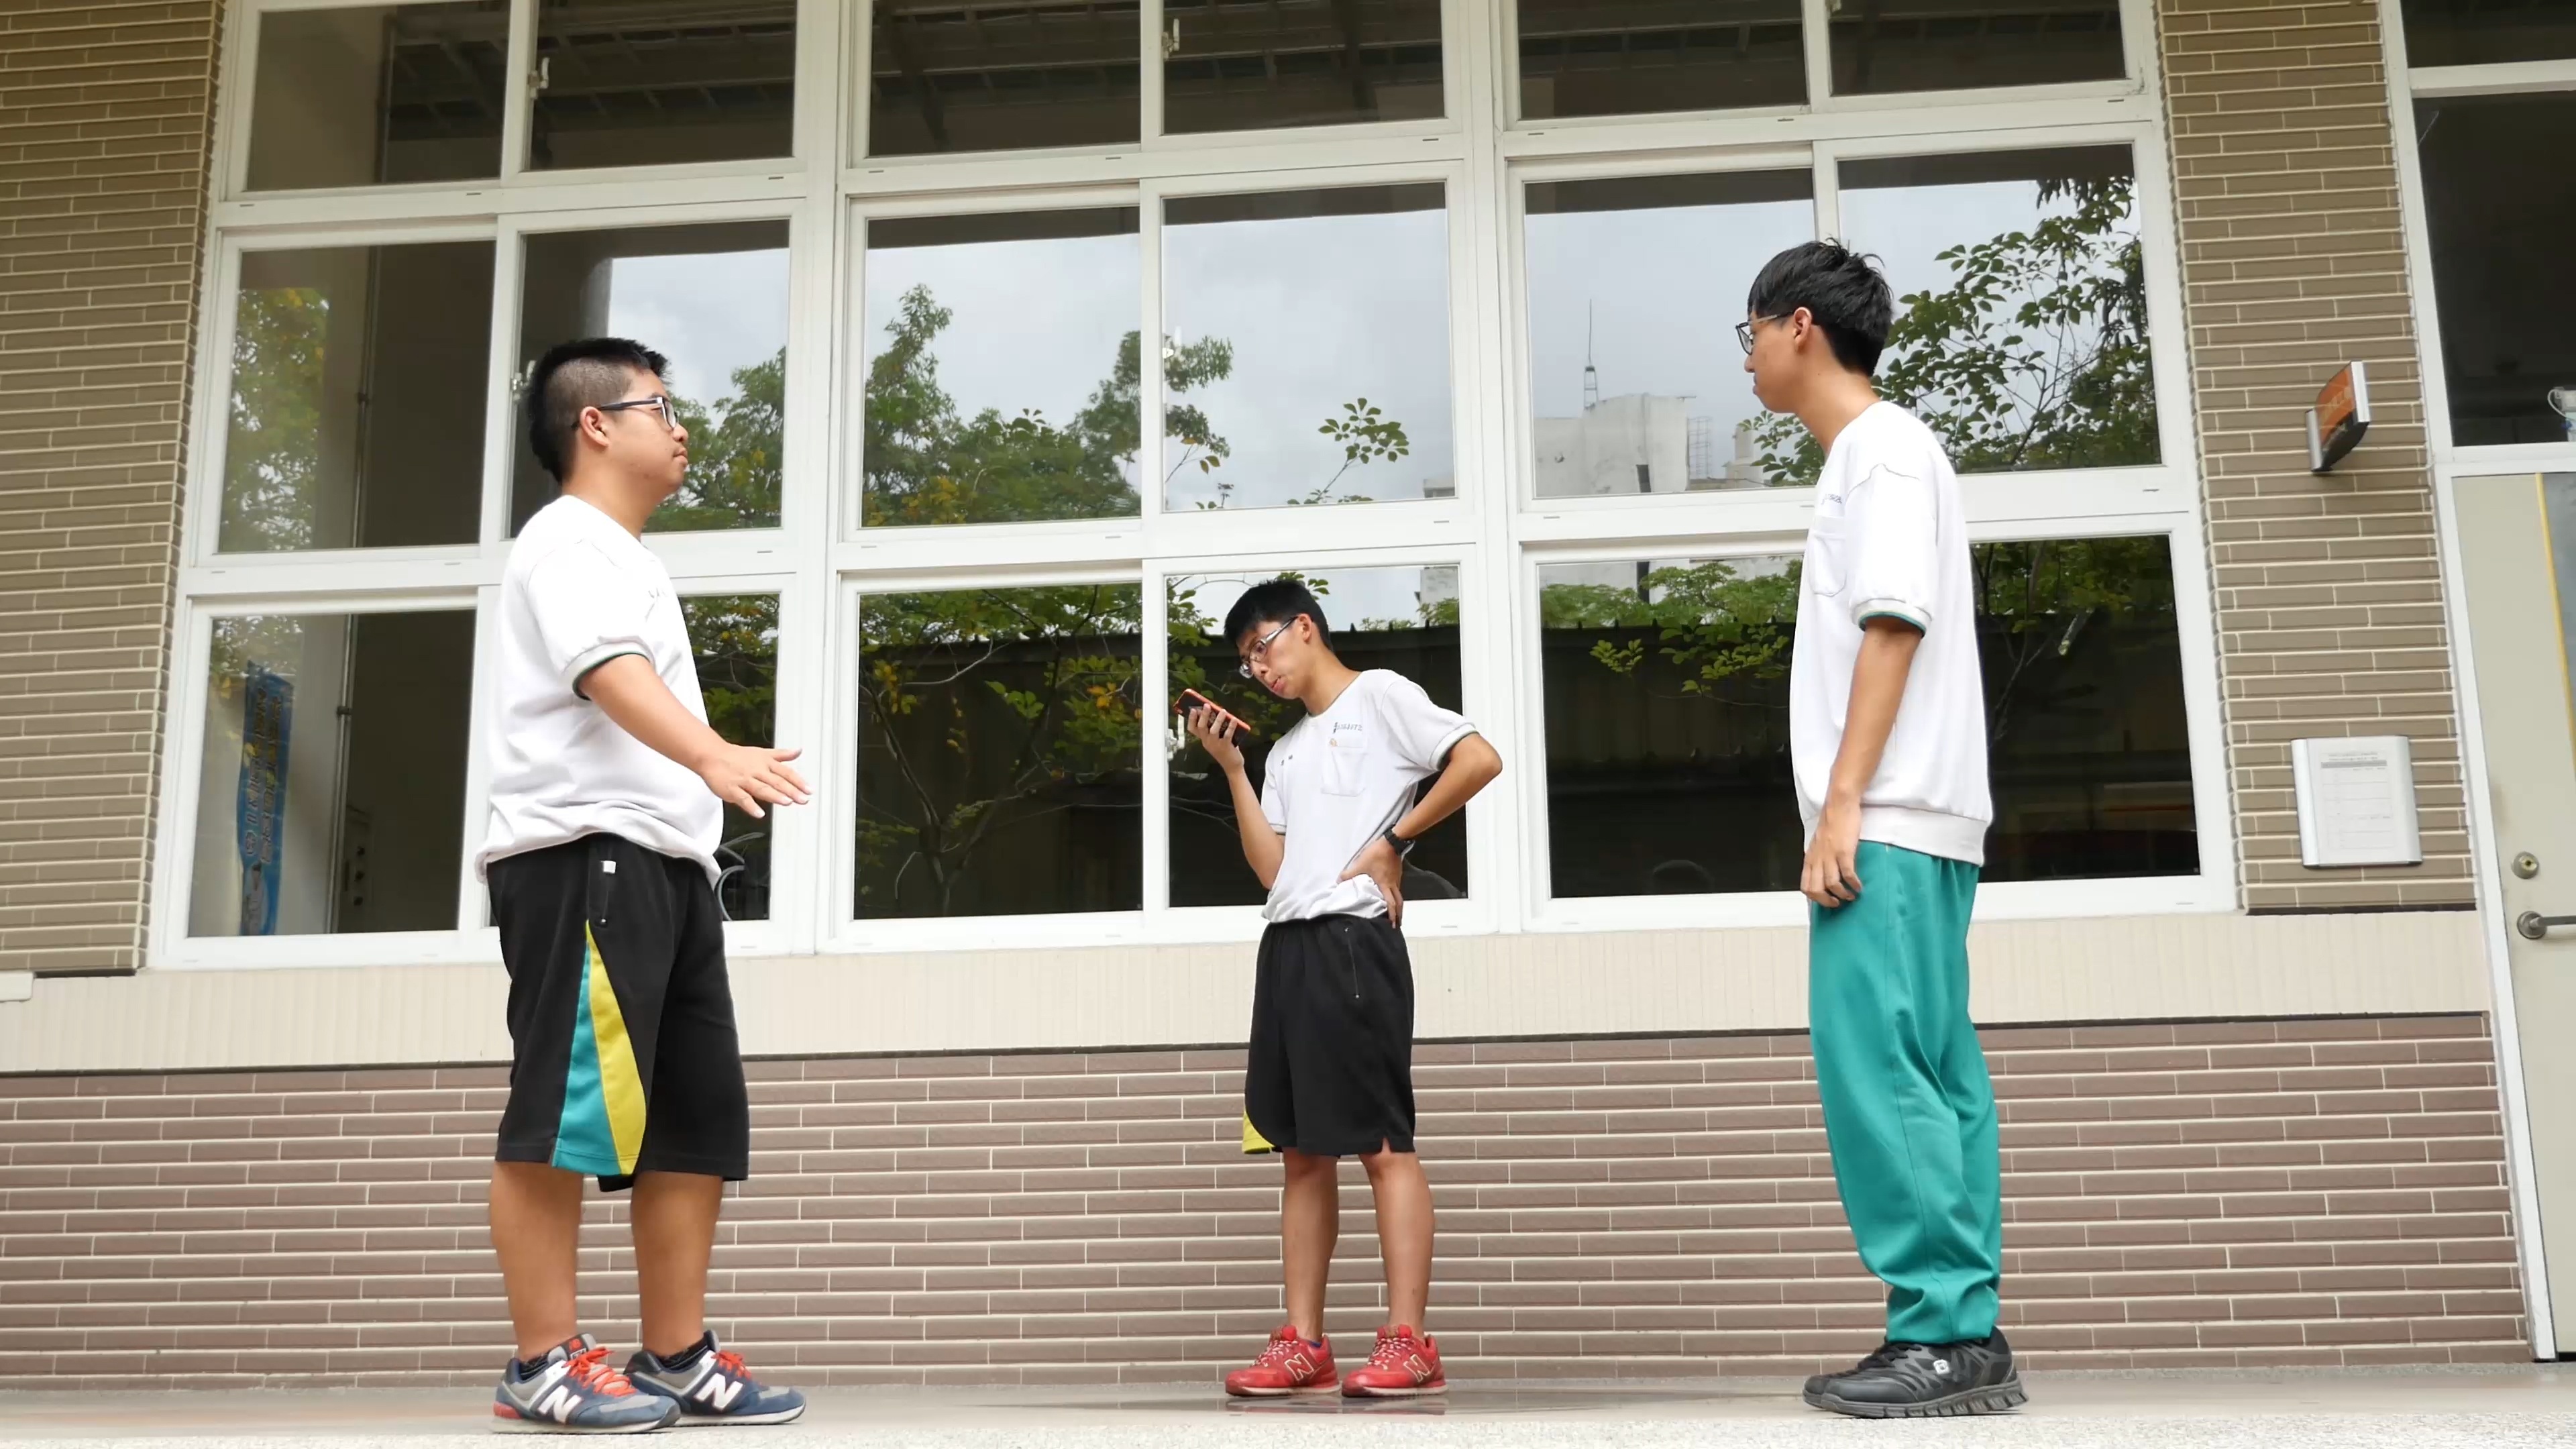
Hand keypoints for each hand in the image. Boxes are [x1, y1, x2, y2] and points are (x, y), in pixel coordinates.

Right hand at [695, 743, 809, 818]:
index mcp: (765, 763)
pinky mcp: (732, 789)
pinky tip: (760, 813)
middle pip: (776, 781)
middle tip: (803, 799)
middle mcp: (756, 771)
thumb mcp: (762, 753)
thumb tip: (799, 751)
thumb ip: (782, 755)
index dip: (798, 781)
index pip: (785, 772)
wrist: (712, 756)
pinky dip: (751, 806)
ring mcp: (744, 780)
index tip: (809, 790)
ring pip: (761, 788)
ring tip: (787, 802)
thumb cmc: (738, 756)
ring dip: (775, 795)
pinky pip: (742, 798)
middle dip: (791, 790)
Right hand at [1184, 704, 1246, 773]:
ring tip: (1223, 711)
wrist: (1232, 766)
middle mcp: (1207, 741)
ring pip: (1213, 730)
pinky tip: (1234, 719)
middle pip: (1201, 727)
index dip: (1191, 719)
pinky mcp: (1225, 746)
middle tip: (1207, 705)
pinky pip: (1227, 734)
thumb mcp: (1216, 740)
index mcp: (1204, 739)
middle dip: (1203, 715)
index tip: (1193, 709)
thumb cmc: (1224, 750)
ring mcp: (1216, 744)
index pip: (1192, 729)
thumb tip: (1218, 712)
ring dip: (1218, 719)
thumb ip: (1215, 729)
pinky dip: (1231, 726)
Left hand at [1339, 835, 1405, 928]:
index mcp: (1385, 885)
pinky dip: (1395, 894)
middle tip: (1398, 923)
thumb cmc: (1377, 854)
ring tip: (1395, 911)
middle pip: (1399, 902)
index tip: (1393, 924)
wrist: (1391, 842)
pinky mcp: (1397, 872)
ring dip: (1398, 904)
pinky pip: (1397, 887)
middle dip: (1399, 914)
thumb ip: (1350, 874)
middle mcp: (1393, 884)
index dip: (1392, 915)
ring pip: (1399, 894)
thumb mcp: (1361, 864)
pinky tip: (1391, 893)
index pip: (1391, 903)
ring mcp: (1396, 878)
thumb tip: (1339, 880)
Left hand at [1801, 800, 1861, 907]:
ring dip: (1842, 894)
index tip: (1826, 900)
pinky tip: (1859, 886)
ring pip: (1830, 884)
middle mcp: (1817, 858)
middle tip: (1838, 903)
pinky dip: (1853, 884)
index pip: (1805, 885)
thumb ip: (1818, 857)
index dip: (1814, 897)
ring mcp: (1830, 855)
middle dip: (1826, 901)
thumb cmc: (1832, 822)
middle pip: (1815, 889)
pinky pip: (1847, 874)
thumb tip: (1821, 871)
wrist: (1839, 804)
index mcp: (1810, 857)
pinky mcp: (1844, 851)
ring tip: (1851, 896)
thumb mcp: (1818, 842)